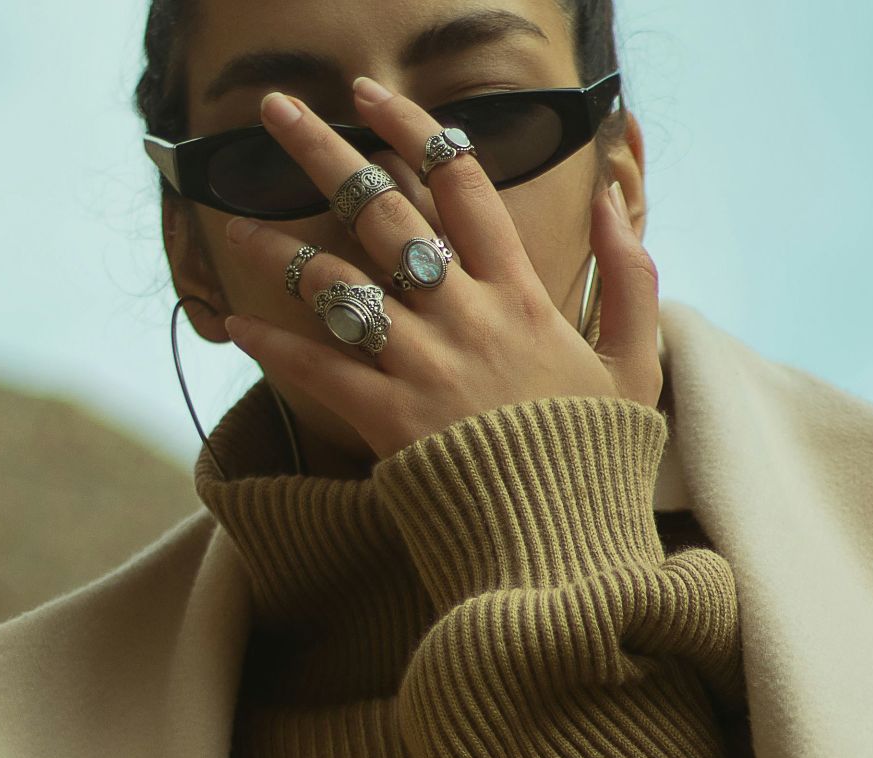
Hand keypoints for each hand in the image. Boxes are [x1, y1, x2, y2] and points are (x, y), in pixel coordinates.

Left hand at [220, 76, 661, 460]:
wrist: (566, 545)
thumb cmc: (596, 458)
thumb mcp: (636, 364)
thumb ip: (631, 278)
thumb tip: (613, 202)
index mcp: (523, 296)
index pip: (466, 189)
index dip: (417, 132)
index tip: (375, 97)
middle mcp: (466, 316)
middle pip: (386, 210)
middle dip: (327, 150)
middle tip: (279, 111)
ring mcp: (425, 364)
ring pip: (338, 282)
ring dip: (279, 248)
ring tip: (237, 223)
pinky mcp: (389, 418)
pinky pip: (317, 369)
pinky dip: (274, 346)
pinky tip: (236, 326)